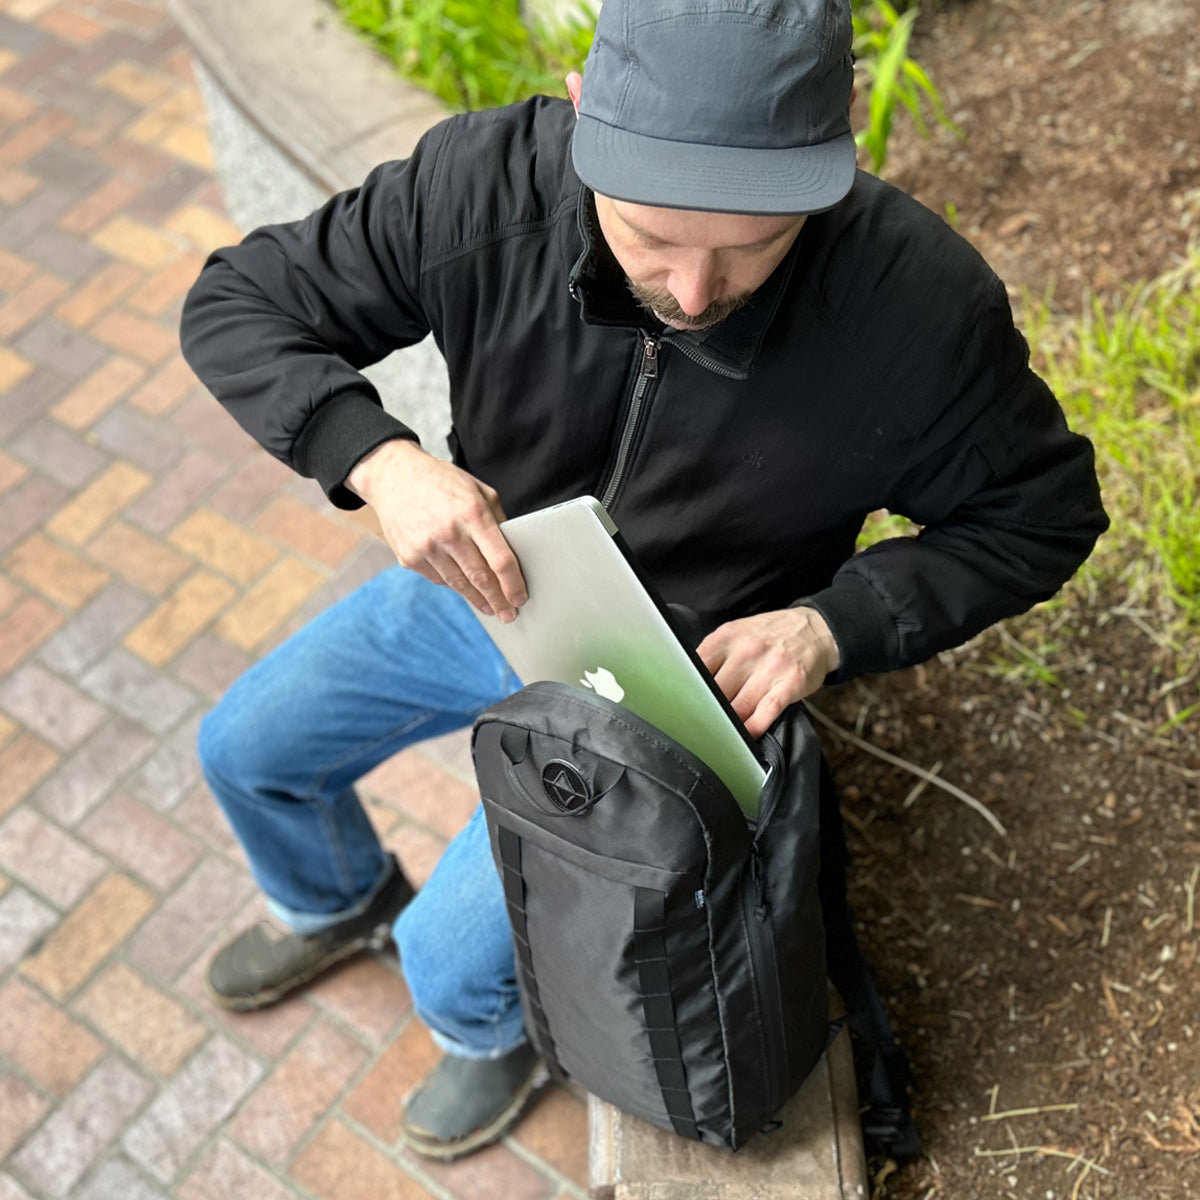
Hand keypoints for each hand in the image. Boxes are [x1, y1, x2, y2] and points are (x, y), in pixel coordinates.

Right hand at [346, 439, 526, 620]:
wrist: (393, 476)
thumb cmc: (441, 481)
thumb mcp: (477, 489)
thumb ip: (496, 518)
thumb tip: (512, 549)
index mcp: (472, 513)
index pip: (500, 560)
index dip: (513, 584)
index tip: (521, 597)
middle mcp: (449, 532)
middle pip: (481, 579)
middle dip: (499, 601)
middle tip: (509, 615)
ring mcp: (427, 547)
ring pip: (459, 584)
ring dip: (478, 600)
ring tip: (491, 609)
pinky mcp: (409, 557)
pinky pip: (439, 579)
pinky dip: (454, 585)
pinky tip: (465, 589)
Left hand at [697, 607, 839, 738]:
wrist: (816, 630)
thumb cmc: (771, 635)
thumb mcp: (738, 632)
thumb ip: (715, 654)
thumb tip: (690, 684)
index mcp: (728, 637)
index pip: (697, 668)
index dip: (688, 691)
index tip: (683, 707)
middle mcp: (747, 651)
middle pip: (716, 691)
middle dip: (707, 712)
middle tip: (699, 728)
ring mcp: (770, 667)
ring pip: (738, 706)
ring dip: (728, 724)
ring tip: (719, 736)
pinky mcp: (790, 683)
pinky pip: (766, 712)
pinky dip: (753, 728)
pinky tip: (745, 736)